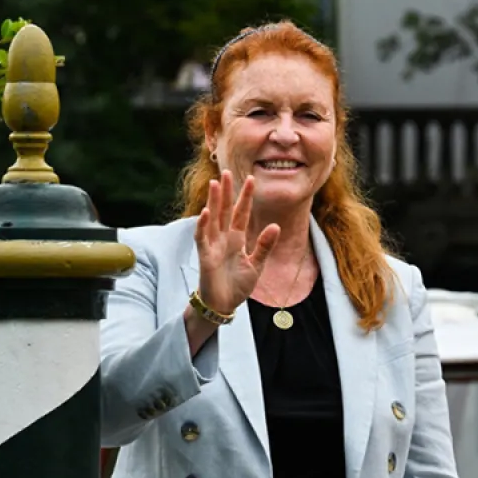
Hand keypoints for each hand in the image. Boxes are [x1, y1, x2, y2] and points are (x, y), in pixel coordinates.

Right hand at [194, 170, 280, 314]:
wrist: (224, 305)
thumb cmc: (237, 285)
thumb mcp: (257, 265)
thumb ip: (264, 246)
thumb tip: (275, 226)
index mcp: (237, 239)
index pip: (241, 213)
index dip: (245, 197)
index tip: (252, 179)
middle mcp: (223, 239)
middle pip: (224, 210)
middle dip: (226, 192)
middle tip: (227, 172)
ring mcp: (213, 245)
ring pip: (212, 219)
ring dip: (213, 202)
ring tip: (215, 184)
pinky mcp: (205, 256)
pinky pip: (202, 237)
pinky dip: (203, 225)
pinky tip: (206, 212)